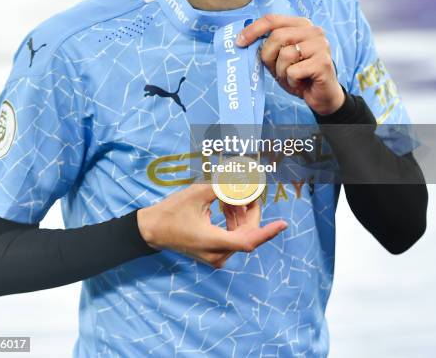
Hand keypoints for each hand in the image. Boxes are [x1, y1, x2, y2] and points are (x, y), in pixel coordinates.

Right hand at [137, 183, 286, 268]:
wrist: (151, 230)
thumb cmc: (172, 211)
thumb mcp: (197, 194)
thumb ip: (222, 186)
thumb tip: (244, 179)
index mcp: (214, 243)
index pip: (249, 240)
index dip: (268, 232)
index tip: (283, 224)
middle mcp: (218, 254)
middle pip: (246, 233)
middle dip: (249, 210)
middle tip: (249, 189)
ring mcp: (215, 256)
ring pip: (239, 233)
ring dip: (239, 212)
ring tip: (232, 192)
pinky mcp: (212, 252)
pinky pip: (230, 235)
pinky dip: (231, 219)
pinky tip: (226, 202)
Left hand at [236, 14, 344, 115]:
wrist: (321, 96)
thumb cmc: (299, 75)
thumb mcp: (278, 58)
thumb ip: (267, 46)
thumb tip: (243, 39)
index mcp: (301, 24)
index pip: (272, 19)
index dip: (253, 30)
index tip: (239, 42)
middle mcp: (314, 30)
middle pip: (277, 36)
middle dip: (268, 56)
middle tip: (276, 69)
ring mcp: (321, 45)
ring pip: (285, 54)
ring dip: (281, 71)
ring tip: (292, 76)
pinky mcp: (323, 62)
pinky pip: (294, 71)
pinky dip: (292, 81)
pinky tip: (301, 82)